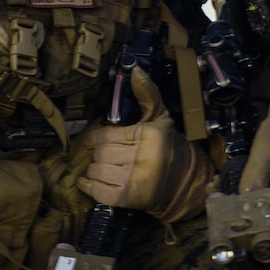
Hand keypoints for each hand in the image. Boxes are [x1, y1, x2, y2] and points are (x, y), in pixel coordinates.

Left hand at [77, 68, 211, 222]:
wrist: (181, 181)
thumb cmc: (165, 145)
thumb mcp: (160, 117)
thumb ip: (147, 93)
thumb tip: (135, 70)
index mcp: (148, 135)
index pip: (107, 135)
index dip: (96, 138)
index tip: (95, 141)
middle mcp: (143, 158)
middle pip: (101, 154)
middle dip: (98, 154)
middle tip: (103, 155)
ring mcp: (136, 180)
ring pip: (97, 171)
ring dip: (94, 170)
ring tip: (101, 168)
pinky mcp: (129, 198)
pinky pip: (99, 193)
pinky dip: (89, 187)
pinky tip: (89, 182)